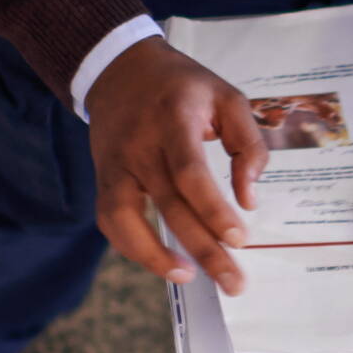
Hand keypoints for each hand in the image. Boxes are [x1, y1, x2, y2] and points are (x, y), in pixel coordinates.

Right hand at [86, 36, 268, 293]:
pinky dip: (132, 247)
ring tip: (190, 278)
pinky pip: (111, 220)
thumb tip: (249, 198)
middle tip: (234, 283)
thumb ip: (248, 144)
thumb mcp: (227, 97)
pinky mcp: (104, 178)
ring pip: (126, 219)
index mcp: (174, 121)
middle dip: (204, 250)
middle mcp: (140, 146)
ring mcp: (116, 165)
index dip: (213, 210)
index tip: (239, 239)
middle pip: (169, 206)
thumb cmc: (182, 86)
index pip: (190, 173)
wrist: (120, 69)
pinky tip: (162, 263)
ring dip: (155, 257)